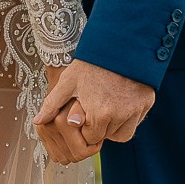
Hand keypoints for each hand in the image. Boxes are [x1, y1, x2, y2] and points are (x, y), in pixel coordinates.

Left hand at [33, 58, 155, 164]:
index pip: (92, 139)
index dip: (86, 128)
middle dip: (99, 127)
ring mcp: (136, 110)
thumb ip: (53, 104)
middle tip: (95, 107)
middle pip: (107, 137)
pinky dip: (128, 118)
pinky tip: (120, 102)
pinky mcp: (147, 103)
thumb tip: (37, 121)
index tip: (84, 113)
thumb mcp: (69, 81)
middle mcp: (120, 116)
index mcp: (99, 115)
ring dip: (114, 126)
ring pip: (123, 133)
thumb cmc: (91, 63)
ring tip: (106, 106)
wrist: (119, 44)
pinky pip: (136, 121)